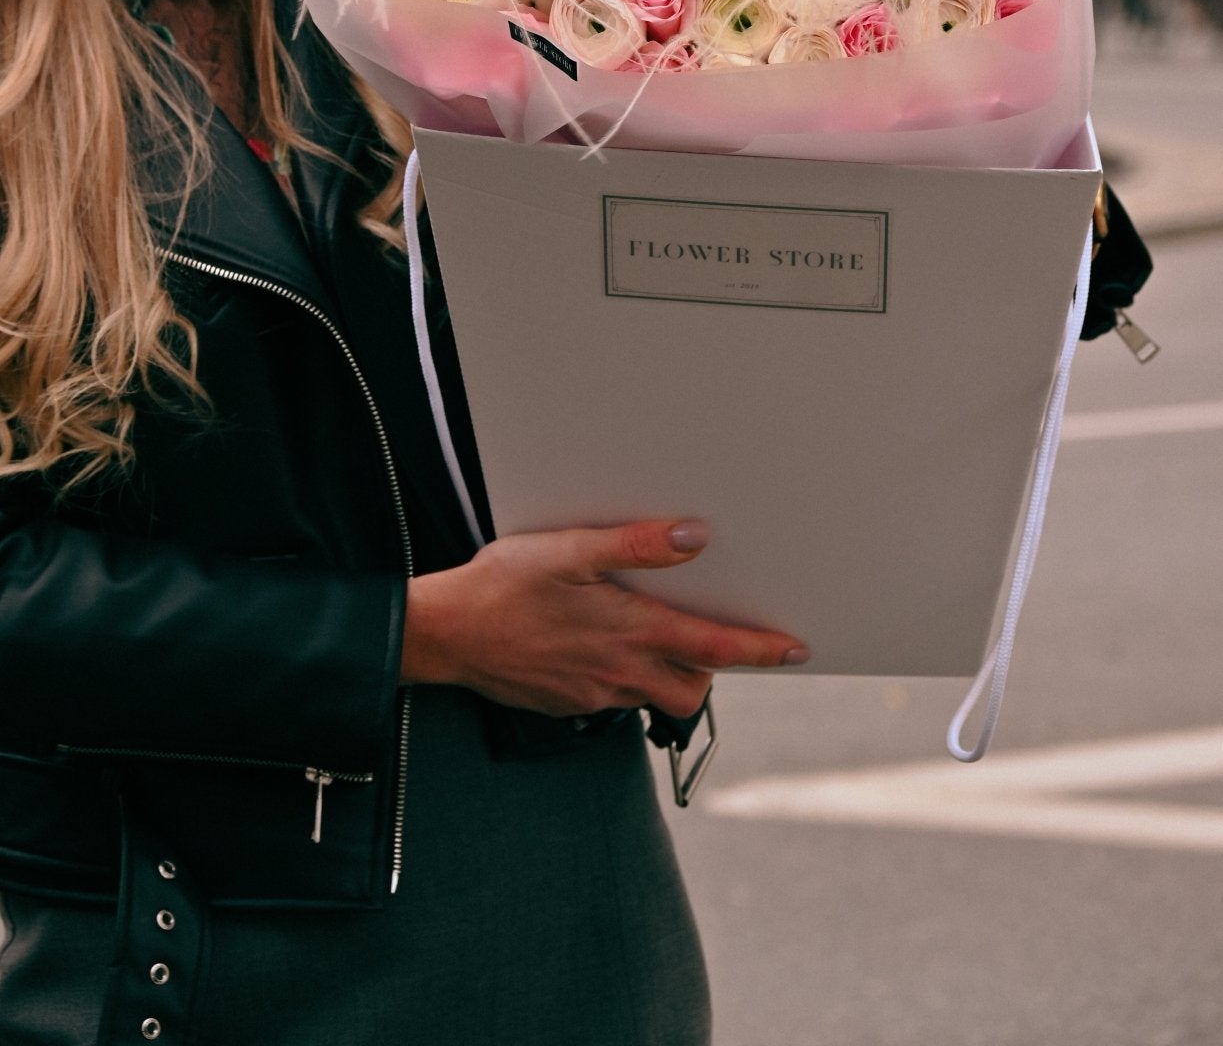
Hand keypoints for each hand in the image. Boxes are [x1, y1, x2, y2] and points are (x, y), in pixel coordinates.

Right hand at [400, 519, 807, 718]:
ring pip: (653, 695)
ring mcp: (592, 694)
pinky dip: (625, 675)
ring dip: (666, 671)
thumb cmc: (502, 586)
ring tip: (651, 633)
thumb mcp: (568, 550)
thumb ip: (634, 545)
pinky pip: (614, 697)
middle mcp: (619, 672)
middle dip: (710, 669)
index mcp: (629, 632)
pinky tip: (600, 644)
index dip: (760, 650)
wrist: (445, 635)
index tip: (795, 650)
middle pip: (692, 690)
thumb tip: (694, 537)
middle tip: (711, 636)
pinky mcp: (567, 703)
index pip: (713, 649)